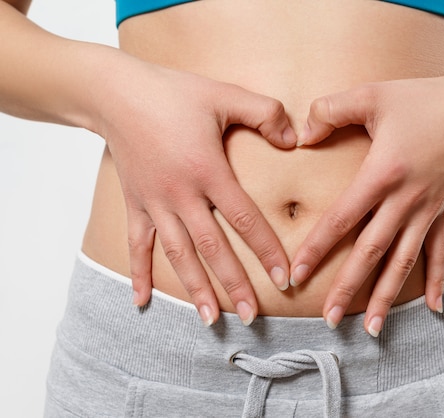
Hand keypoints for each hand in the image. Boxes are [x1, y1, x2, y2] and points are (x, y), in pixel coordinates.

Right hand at [96, 60, 295, 325]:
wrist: (115, 93)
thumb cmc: (172, 93)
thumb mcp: (224, 94)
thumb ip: (265, 114)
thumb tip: (295, 140)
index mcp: (207, 170)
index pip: (244, 219)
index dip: (266, 250)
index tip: (285, 279)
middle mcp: (181, 195)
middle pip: (212, 248)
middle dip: (234, 284)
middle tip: (251, 316)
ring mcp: (155, 203)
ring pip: (177, 254)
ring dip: (194, 288)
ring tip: (211, 319)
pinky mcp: (135, 203)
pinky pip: (136, 244)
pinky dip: (138, 272)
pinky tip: (142, 301)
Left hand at [291, 74, 443, 335]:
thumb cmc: (424, 98)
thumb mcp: (372, 94)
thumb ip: (330, 111)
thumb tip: (301, 136)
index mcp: (383, 174)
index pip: (341, 220)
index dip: (317, 249)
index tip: (297, 276)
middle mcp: (406, 200)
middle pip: (371, 252)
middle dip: (347, 287)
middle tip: (328, 319)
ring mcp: (428, 210)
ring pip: (404, 262)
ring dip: (386, 296)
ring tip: (371, 328)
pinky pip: (439, 252)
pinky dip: (436, 280)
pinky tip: (432, 307)